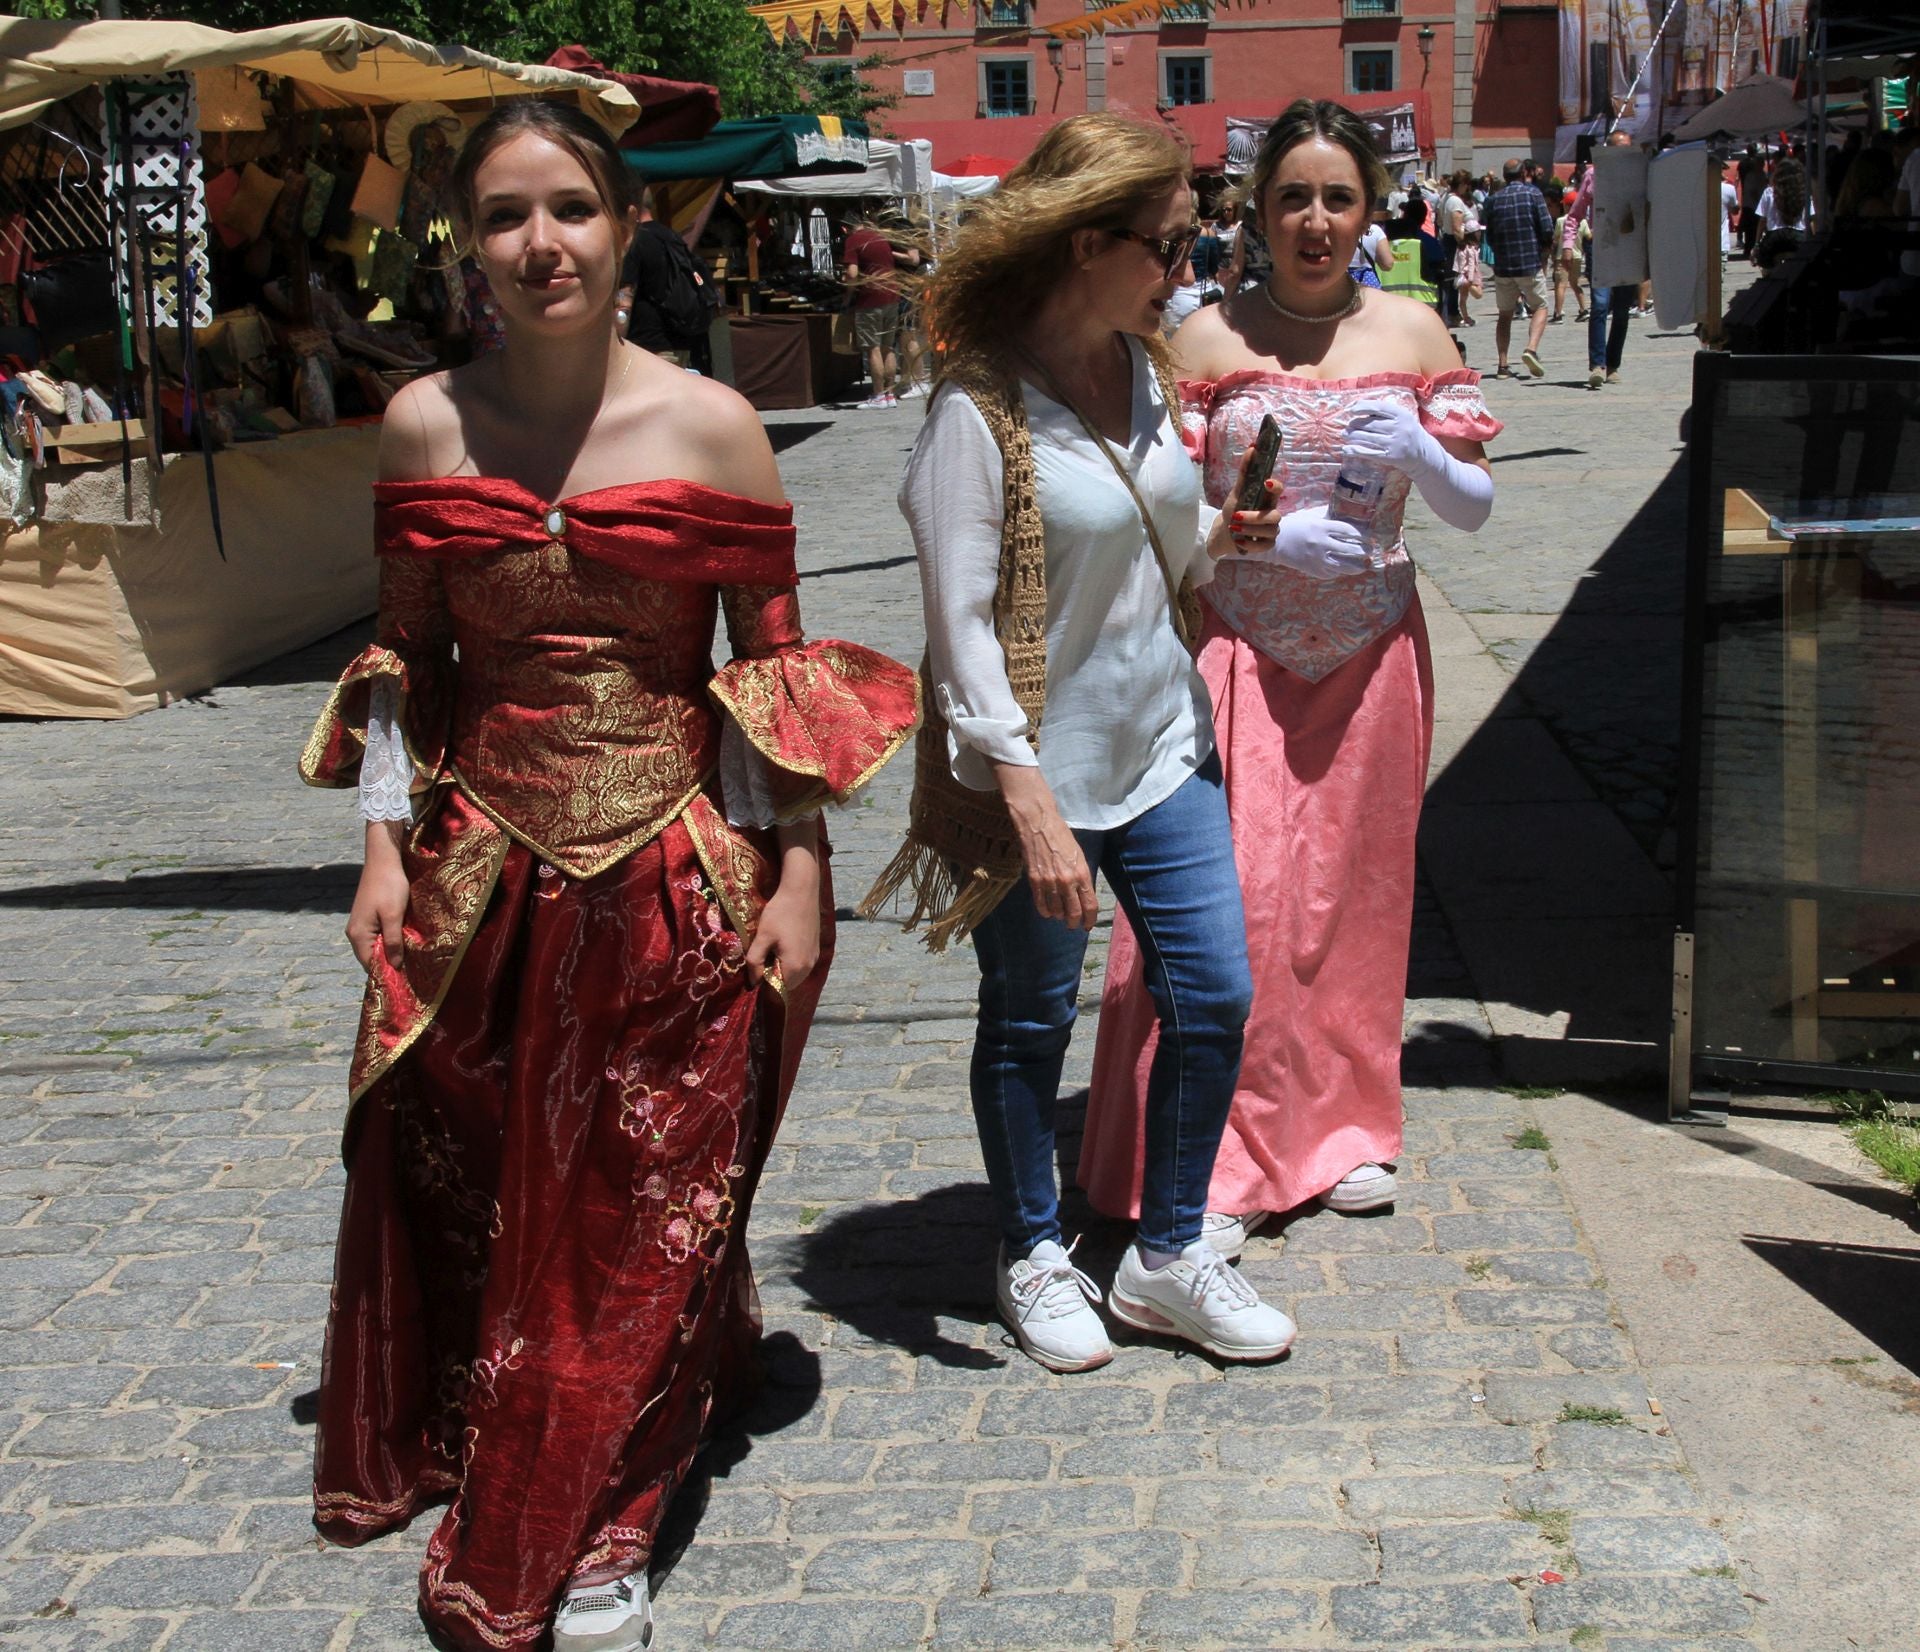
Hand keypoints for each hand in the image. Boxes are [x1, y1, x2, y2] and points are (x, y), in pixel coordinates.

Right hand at [346, 820, 408, 973]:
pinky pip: (377, 937)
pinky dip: (389, 942)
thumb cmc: (389, 886)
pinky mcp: (368, 917)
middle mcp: (355, 932)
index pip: (370, 964)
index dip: (386, 973)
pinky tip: (403, 943)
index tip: (405, 982)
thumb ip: (393, 941)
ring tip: (410, 960)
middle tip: (412, 973)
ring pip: (375, 947)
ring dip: (390, 952)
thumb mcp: (393, 915)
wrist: (383, 860)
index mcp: (358, 934)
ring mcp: (361, 924)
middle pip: (371, 957)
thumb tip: (394, 965)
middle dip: (389, 964)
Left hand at [745, 820, 822, 991]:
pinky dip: (790, 964)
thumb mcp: (762, 937)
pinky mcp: (815, 950)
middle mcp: (807, 967)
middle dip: (771, 979)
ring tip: (769, 952)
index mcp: (794, 966)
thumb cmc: (780, 912)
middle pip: (786, 985)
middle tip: (759, 961)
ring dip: (781, 971)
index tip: (752, 974)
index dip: (762, 985)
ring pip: (794, 976)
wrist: (802, 890)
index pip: (776, 990)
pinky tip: (781, 947)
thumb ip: (754, 962)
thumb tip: (752, 983)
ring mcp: (814, 958)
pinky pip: (801, 966)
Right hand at [996, 764, 1096, 930]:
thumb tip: (1082, 895)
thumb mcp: (1079, 856)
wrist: (1039, 823)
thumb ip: (1081, 877)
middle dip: (1074, 923)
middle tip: (1073, 925)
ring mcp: (1050, 882)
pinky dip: (1045, 911)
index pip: (1090, 905)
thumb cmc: (1062, 836)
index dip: (1090, 919)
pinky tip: (1047, 912)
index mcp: (1082, 873)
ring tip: (1059, 916)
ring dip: (1059, 916)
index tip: (1088, 925)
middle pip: (1074, 913)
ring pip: (1056, 911)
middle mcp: (1067, 881)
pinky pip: (1041, 904)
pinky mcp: (1035, 880)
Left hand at [1207, 451, 1281, 557]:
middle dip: (1255, 517)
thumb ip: (1245, 472)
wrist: (1226, 531)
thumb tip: (1252, 448)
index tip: (1266, 483)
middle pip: (1275, 515)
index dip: (1276, 486)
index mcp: (1266, 498)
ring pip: (1271, 531)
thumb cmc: (1235, 509)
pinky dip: (1251, 544)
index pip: (1278, 489)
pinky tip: (1240, 540)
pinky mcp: (1267, 544)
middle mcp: (1272, 513)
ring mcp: (1271, 530)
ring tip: (1234, 528)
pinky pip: (1265, 545)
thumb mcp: (1237, 491)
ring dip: (1251, 529)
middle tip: (1236, 516)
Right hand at [1248, 504, 1371, 579]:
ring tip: (1365, 565)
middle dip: (1364, 550)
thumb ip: (1328, 517)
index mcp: (1321, 527)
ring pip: (1345, 565)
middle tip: (1370, 550)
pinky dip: (1340, 571)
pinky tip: (1344, 568)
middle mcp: (1321, 543)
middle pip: (1351, 549)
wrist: (1275, 543)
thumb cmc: (1295, 526)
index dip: (1362, 534)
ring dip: (1358, 566)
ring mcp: (1317, 559)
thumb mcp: (1311, 517)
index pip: (1349, 531)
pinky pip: (1333, 573)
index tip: (1369, 536)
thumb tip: (1348, 517)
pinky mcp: (1313, 570)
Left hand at [1343, 399, 1441, 483]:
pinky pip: (1369, 453)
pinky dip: (1355, 451)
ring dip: (1353, 436)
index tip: (1351, 409)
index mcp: (1402, 414)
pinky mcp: (1390, 456)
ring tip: (1345, 435)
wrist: (1422, 453)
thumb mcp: (1402, 418)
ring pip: (1368, 438)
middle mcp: (1399, 428)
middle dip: (1355, 424)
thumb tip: (1358, 407)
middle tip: (1347, 426)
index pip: (1379, 407)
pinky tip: (1346, 449)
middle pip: (1371, 424)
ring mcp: (1395, 443)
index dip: (1363, 407)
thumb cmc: (1407, 431)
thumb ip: (1384, 412)